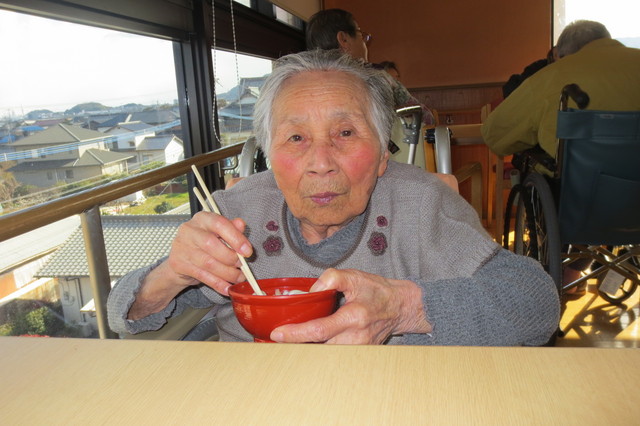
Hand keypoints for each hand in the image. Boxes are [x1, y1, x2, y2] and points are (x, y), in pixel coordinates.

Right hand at [127, 211, 251, 319]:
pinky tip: (227, 287)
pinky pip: (202, 276)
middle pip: (211, 244)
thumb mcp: (218, 233)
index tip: (247, 251)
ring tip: (238, 278)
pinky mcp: (179, 264)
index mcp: (202, 218)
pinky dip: (218, 283)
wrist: (181, 259)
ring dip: (227, 273)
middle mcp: (189, 230)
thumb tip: (241, 225)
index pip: (219, 223)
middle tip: (242, 265)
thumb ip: (231, 229)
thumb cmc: (204, 243)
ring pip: (208, 263)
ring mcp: (181, 247)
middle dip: (230, 257)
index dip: (235, 238)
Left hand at [270, 269, 431, 343]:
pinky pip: (335, 354)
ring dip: (308, 347)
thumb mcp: (355, 276)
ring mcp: (359, 349)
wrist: (401, 306)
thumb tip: (311, 292)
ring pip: (325, 354)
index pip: (319, 330)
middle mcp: (356, 337)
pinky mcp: (360, 354)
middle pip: (318, 348)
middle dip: (297, 343)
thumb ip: (331, 278)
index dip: (296, 334)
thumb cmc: (377, 290)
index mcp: (354, 316)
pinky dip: (321, 348)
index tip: (278, 334)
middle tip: (280, 335)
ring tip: (295, 337)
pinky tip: (313, 340)